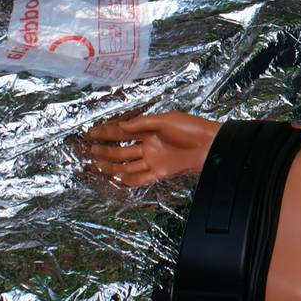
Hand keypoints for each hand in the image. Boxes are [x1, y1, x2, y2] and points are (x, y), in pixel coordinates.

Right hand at [86, 112, 218, 185]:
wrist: (211, 144)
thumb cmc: (191, 128)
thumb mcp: (167, 120)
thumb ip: (143, 123)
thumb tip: (120, 126)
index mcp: (148, 130)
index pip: (122, 132)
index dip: (106, 132)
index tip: (90, 133)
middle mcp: (148, 145)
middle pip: (121, 150)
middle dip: (104, 151)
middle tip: (88, 151)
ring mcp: (153, 159)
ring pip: (127, 164)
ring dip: (111, 165)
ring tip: (96, 165)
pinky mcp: (161, 171)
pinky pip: (141, 178)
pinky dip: (129, 180)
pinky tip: (117, 179)